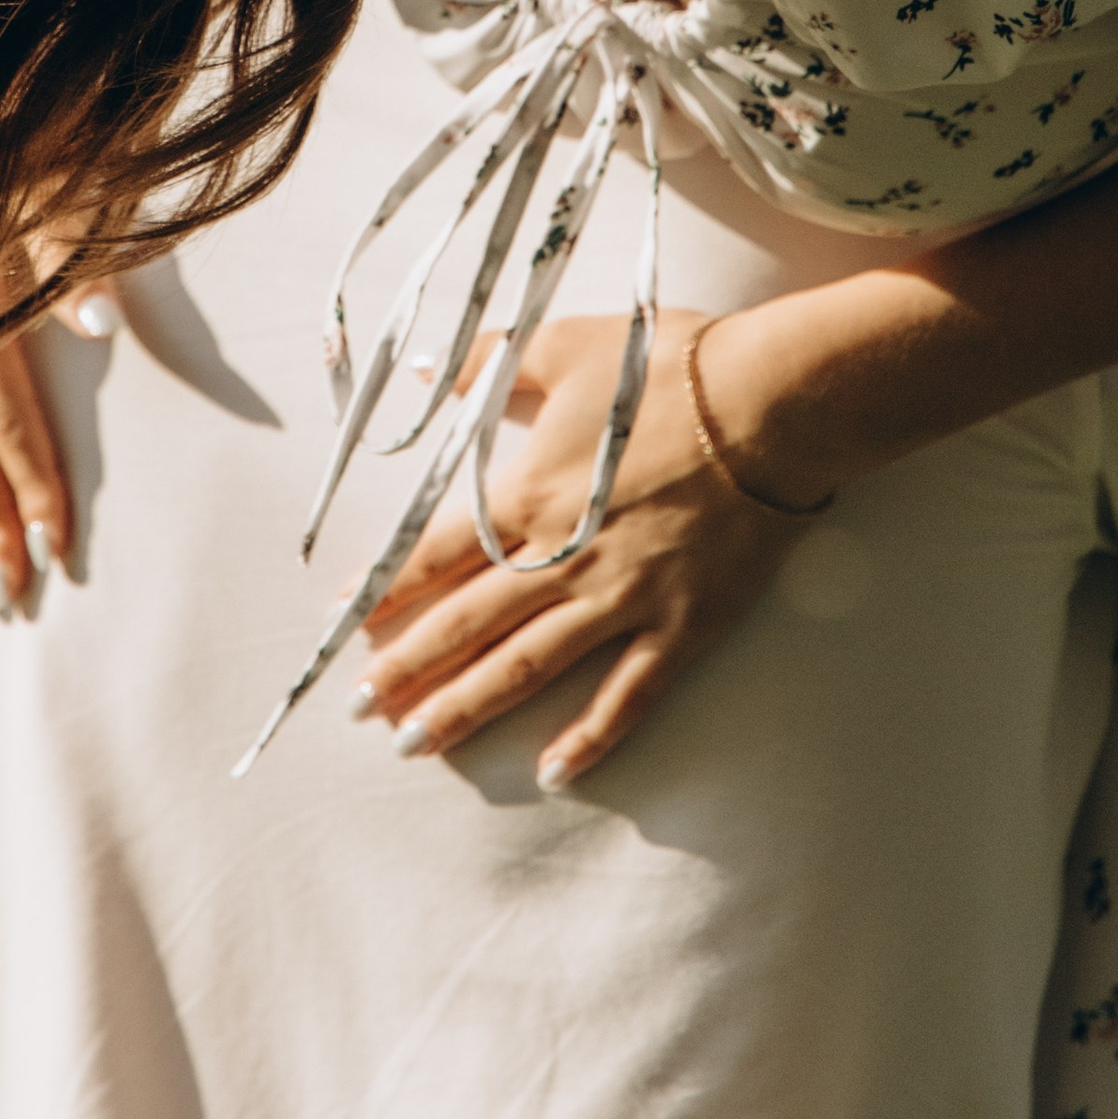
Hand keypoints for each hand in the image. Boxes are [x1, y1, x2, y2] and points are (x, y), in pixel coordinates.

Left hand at [355, 309, 810, 788]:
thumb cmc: (670, 366)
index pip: (437, 553)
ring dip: (466, 708)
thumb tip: (427, 370)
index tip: (343, 623)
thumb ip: (491, 362)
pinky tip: (552, 772)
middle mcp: (564, 556)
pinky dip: (589, 737)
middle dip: (407, 668)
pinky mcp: (681, 624)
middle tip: (360, 707)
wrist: (774, 402)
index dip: (385, 589)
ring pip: (528, 667)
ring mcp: (624, 597)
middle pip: (468, 623)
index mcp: (530, 493)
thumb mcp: (567, 346)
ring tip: (417, 743)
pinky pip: (627, 694)